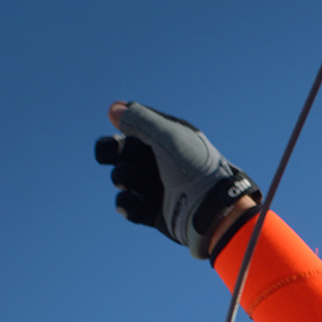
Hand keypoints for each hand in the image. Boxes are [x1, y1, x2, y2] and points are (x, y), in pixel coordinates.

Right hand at [95, 101, 260, 258]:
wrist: (212, 210)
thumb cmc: (195, 168)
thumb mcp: (169, 137)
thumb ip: (140, 120)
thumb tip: (113, 110)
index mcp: (170, 139)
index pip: (137, 124)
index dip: (123, 122)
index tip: (116, 122)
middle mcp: (162, 161)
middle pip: (122, 150)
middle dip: (113, 150)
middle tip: (109, 153)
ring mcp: (157, 186)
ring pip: (122, 177)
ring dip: (122, 177)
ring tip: (130, 182)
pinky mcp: (153, 211)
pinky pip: (127, 205)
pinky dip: (126, 203)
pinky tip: (133, 200)